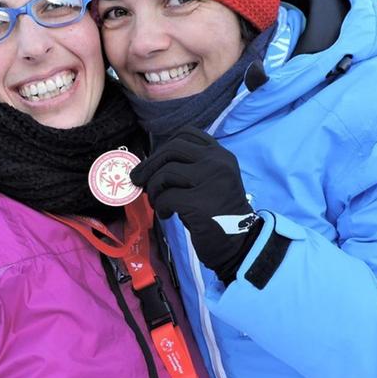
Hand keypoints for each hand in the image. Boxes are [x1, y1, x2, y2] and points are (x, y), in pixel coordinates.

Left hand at [131, 126, 261, 281]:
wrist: (238, 243)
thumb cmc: (217, 213)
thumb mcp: (209, 181)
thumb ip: (188, 167)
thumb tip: (149, 165)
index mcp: (220, 155)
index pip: (186, 134)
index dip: (164, 146)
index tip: (155, 163)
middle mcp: (218, 163)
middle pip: (172, 149)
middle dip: (149, 164)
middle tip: (138, 180)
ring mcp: (210, 181)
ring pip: (166, 173)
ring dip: (154, 189)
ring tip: (157, 203)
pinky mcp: (200, 203)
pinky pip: (166, 197)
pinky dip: (161, 206)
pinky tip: (167, 215)